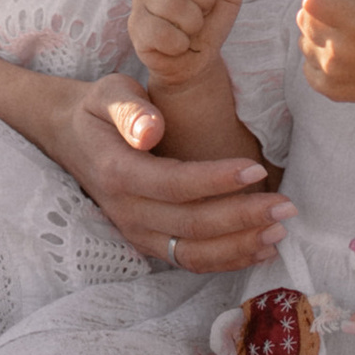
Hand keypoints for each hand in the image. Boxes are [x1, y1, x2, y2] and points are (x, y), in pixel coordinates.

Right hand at [45, 74, 291, 275]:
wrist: (68, 137)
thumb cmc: (97, 110)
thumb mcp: (106, 94)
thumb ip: (129, 110)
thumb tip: (151, 130)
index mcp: (117, 172)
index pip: (175, 184)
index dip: (217, 181)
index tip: (257, 169)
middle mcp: (126, 211)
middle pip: (191, 226)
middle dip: (242, 218)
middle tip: (286, 206)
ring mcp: (136, 233)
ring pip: (192, 254)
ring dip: (239, 247)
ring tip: (279, 232)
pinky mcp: (148, 242)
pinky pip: (189, 260)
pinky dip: (227, 260)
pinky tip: (260, 248)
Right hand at [129, 0, 241, 88]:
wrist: (194, 63)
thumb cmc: (209, 25)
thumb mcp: (229, 1)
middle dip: (204, 1)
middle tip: (201, 15)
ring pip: (173, 4)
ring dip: (192, 25)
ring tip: (188, 31)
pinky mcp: (135, 26)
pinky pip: (161, 32)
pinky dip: (178, 44)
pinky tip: (177, 44)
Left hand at [296, 0, 354, 103]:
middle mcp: (341, 50)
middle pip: (303, 16)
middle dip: (320, 11)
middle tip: (349, 18)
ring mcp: (332, 73)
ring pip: (303, 39)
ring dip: (319, 35)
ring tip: (349, 39)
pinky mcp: (328, 89)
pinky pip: (306, 63)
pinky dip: (320, 58)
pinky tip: (345, 57)